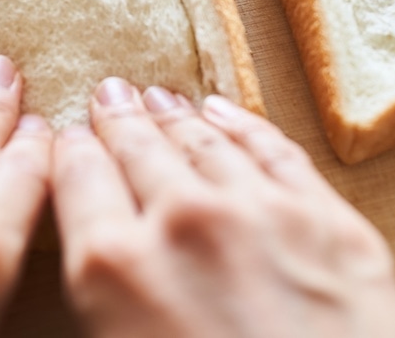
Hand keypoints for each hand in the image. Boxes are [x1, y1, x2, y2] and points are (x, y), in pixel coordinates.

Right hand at [52, 79, 394, 337]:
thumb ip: (99, 302)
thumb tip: (91, 268)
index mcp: (114, 269)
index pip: (77, 177)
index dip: (69, 150)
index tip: (67, 134)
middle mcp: (181, 222)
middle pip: (136, 146)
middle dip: (117, 117)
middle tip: (108, 93)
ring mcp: (259, 212)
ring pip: (200, 139)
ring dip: (173, 115)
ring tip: (156, 96)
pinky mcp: (327, 220)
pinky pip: (273, 150)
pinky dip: (242, 125)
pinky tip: (224, 111)